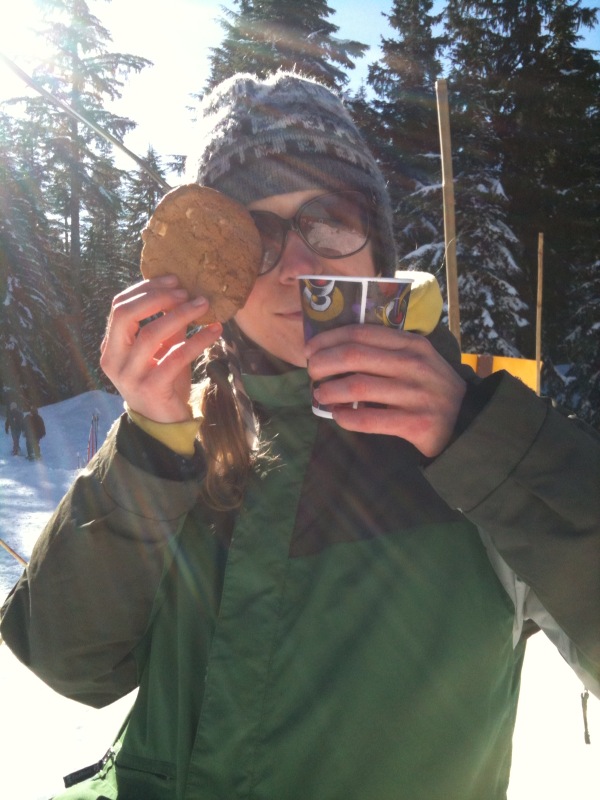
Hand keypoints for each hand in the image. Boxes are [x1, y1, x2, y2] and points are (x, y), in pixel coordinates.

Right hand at [100, 275, 222, 422]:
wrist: (164, 425)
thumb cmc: (163, 383)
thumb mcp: (161, 350)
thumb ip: (166, 325)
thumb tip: (184, 293)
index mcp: (111, 347)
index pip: (119, 306)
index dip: (145, 289)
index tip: (173, 279)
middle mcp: (114, 360)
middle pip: (125, 314)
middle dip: (158, 297)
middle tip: (185, 291)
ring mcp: (130, 376)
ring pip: (151, 333)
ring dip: (180, 314)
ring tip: (203, 305)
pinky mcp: (151, 389)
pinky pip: (175, 357)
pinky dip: (197, 340)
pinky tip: (215, 331)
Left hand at [305, 325, 465, 457]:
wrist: (467, 423)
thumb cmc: (431, 389)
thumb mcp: (417, 361)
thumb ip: (386, 353)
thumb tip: (335, 352)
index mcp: (411, 345)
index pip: (361, 333)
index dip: (329, 339)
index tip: (310, 349)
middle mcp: (414, 365)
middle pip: (353, 356)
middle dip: (323, 363)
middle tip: (311, 373)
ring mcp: (416, 394)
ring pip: (357, 387)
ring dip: (330, 391)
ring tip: (319, 396)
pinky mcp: (416, 423)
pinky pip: (370, 419)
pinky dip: (347, 418)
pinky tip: (338, 417)